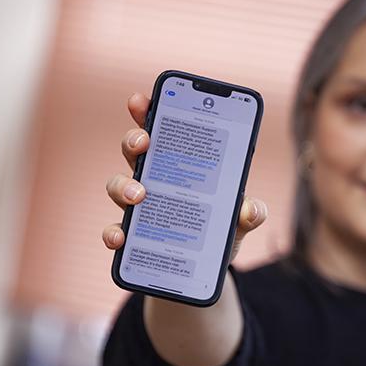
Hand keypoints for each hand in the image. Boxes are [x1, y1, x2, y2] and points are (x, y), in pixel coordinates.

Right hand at [102, 92, 267, 262]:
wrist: (208, 266)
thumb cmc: (221, 229)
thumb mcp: (239, 219)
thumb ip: (250, 212)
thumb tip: (251, 209)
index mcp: (180, 164)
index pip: (161, 130)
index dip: (148, 111)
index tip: (142, 99)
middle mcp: (154, 179)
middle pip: (135, 151)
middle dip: (135, 139)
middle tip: (145, 141)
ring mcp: (140, 207)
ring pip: (118, 185)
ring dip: (123, 185)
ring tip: (140, 195)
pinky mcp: (134, 236)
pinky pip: (116, 230)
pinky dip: (114, 233)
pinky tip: (120, 238)